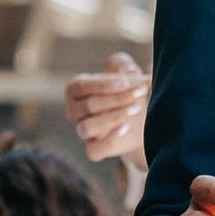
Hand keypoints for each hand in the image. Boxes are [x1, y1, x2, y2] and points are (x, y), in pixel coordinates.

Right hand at [66, 51, 149, 170]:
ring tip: (136, 108)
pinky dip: (110, 140)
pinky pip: (94, 151)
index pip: (82, 86)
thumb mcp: (127, 73)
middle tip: (141, 92)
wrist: (140, 120)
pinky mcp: (93, 150)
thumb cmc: (128, 91)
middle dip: (117, 98)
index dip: (105, 84)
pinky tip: (126, 128)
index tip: (127, 81)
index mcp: (75, 89)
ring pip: (87, 127)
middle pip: (89, 106)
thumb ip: (124, 65)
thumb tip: (126, 70)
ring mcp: (81, 132)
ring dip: (114, 117)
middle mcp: (73, 111)